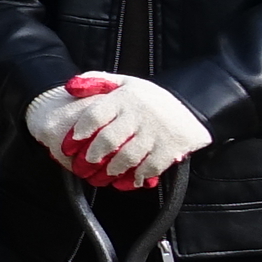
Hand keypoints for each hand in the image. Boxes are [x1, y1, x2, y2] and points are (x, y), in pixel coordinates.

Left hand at [28, 72, 208, 187]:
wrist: (191, 104)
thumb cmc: (148, 97)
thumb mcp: (124, 82)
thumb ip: (96, 81)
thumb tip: (70, 87)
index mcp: (124, 97)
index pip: (95, 115)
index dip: (80, 131)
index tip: (70, 144)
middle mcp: (139, 113)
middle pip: (109, 139)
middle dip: (93, 155)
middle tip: (85, 164)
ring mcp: (156, 131)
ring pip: (128, 156)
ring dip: (112, 168)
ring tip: (105, 174)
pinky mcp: (171, 147)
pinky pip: (151, 166)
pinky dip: (137, 176)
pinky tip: (129, 180)